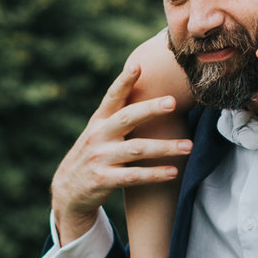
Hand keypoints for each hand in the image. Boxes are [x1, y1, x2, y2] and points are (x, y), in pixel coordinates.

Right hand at [51, 63, 192, 242]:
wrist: (68, 191)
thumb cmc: (93, 156)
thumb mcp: (99, 133)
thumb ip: (118, 116)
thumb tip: (144, 90)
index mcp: (99, 121)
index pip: (112, 97)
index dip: (124, 81)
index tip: (137, 65)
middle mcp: (98, 136)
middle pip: (127, 118)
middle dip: (150, 109)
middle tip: (173, 102)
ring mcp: (100, 158)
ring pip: (137, 149)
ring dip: (164, 147)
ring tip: (188, 146)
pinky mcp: (104, 180)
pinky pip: (134, 176)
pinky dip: (155, 174)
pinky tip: (173, 172)